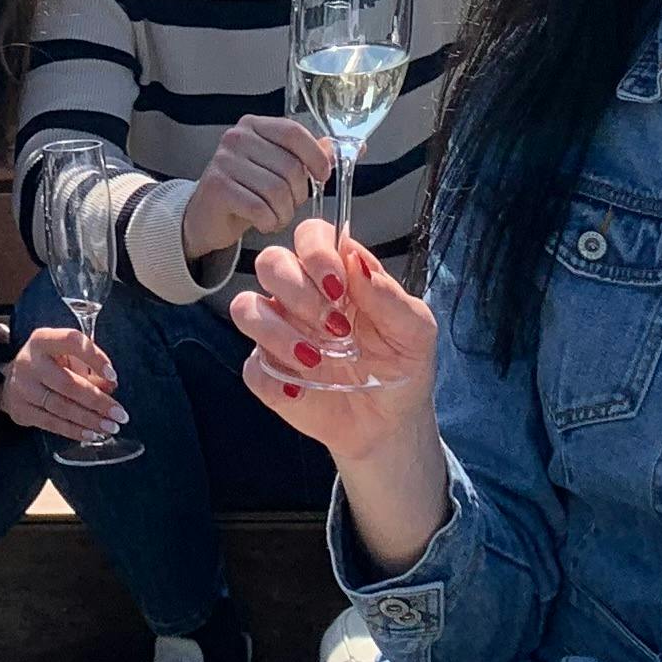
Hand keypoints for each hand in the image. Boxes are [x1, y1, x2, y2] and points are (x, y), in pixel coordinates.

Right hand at [0, 324, 122, 443]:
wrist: (13, 379)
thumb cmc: (49, 364)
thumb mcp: (67, 357)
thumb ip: (89, 369)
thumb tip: (110, 387)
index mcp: (42, 340)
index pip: (71, 342)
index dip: (94, 358)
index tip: (113, 376)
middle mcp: (29, 362)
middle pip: (68, 384)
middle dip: (98, 401)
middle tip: (120, 414)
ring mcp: (22, 387)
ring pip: (61, 407)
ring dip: (90, 420)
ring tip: (111, 427)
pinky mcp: (20, 410)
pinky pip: (51, 423)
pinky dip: (74, 431)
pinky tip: (91, 434)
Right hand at [180, 116, 332, 259]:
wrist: (205, 216)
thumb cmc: (244, 191)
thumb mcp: (275, 169)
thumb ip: (303, 156)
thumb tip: (334, 148)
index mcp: (254, 126)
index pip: (293, 132)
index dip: (315, 156)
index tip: (323, 176)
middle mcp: (236, 137)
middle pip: (289, 166)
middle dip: (298, 194)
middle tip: (289, 205)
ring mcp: (224, 161)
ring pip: (277, 190)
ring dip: (284, 212)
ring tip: (276, 216)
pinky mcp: (217, 188)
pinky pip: (259, 208)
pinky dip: (268, 222)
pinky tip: (263, 222)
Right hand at [228, 221, 437, 462]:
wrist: (391, 425)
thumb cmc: (402, 368)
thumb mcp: (415, 332)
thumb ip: (389, 295)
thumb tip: (356, 260)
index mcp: (337, 277)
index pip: (311, 236)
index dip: (316, 251)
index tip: (338, 286)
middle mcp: (301, 297)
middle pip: (270, 262)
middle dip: (295, 289)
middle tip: (332, 325)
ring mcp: (279, 334)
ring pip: (246, 308)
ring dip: (278, 332)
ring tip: (315, 360)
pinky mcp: (268, 373)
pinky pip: (251, 366)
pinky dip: (274, 379)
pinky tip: (302, 391)